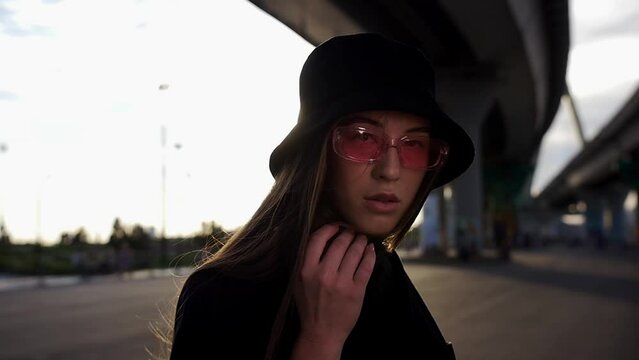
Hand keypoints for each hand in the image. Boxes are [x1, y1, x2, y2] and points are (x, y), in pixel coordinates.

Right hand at [293, 223, 375, 352]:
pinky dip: (369, 256)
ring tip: (362, 239)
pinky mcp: (356, 291)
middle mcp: (323, 273)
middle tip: (352, 231)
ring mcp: (341, 282)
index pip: (318, 239)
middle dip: (348, 233)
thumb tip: (322, 238)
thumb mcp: (299, 281)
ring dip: (360, 242)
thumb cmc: (310, 305)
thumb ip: (307, 261)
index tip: (336, 226)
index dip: (329, 228)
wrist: (321, 332)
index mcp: (305, 269)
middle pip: (340, 243)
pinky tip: (370, 251)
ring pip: (354, 252)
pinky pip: (366, 267)